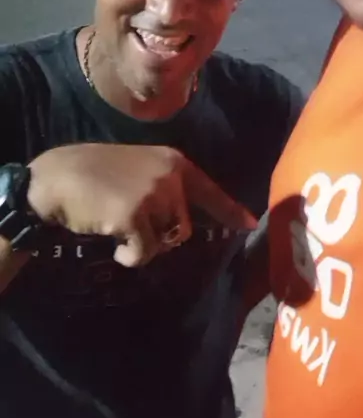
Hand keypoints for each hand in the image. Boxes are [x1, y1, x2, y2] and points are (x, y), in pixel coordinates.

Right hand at [28, 144, 256, 267]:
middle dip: (162, 235)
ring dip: (145, 245)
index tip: (250, 225)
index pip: (209, 190)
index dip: (230, 210)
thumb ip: (162, 186)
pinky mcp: (137, 216)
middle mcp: (170, 176)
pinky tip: (114, 243)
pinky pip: (145, 253)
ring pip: (166, 241)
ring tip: (120, 228)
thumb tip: (179, 220)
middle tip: (133, 225)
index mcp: (173, 161)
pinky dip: (130, 256)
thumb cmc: (93, 172)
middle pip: (185, 226)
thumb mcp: (137, 168)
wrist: (58, 178)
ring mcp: (155, 195)